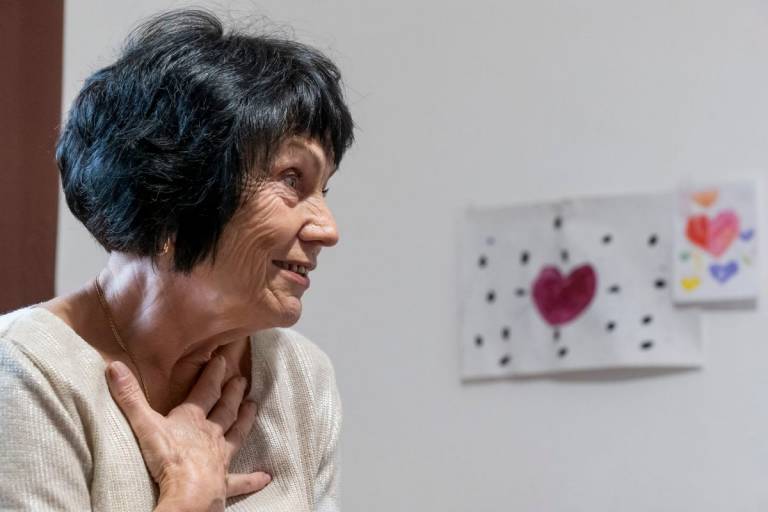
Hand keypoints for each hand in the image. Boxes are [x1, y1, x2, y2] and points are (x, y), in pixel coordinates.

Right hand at [106, 356, 270, 511]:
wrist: (188, 493)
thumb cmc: (168, 458)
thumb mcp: (144, 423)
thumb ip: (129, 396)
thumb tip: (114, 366)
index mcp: (193, 419)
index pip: (205, 390)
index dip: (213, 374)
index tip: (223, 359)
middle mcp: (211, 434)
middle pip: (225, 409)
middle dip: (232, 393)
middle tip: (242, 380)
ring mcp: (220, 458)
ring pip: (236, 435)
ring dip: (245, 421)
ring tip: (254, 407)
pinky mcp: (224, 481)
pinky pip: (240, 480)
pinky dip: (253, 479)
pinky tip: (266, 477)